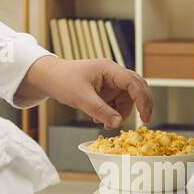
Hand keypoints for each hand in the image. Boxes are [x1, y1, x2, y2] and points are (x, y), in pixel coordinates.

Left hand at [34, 57, 152, 129]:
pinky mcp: (105, 91)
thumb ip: (100, 110)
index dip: (143, 100)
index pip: (133, 82)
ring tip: (105, 123)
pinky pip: (116, 103)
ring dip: (121, 113)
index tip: (145, 117)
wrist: (48, 78)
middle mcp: (113, 74)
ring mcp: (109, 83)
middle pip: (136, 89)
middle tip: (143, 122)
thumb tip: (118, 123)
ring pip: (126, 99)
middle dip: (139, 106)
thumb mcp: (80, 97)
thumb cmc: (62, 80)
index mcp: (109, 69)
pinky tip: (98, 119)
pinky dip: (112, 113)